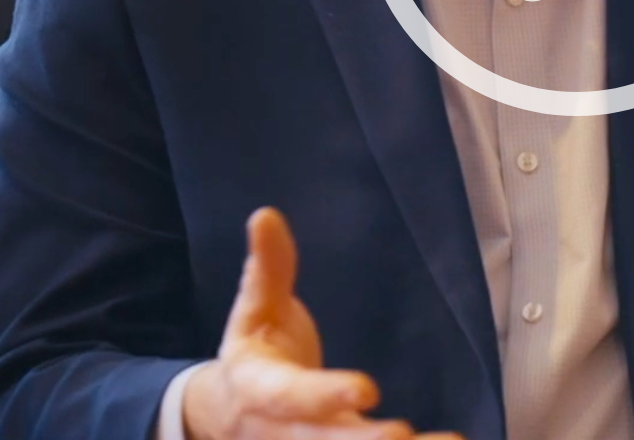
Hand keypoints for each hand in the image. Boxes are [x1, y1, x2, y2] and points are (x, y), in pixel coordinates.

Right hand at [183, 207, 463, 439]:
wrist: (231, 416)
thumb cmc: (256, 353)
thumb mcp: (255, 311)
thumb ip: (267, 270)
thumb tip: (266, 215)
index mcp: (261, 389)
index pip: (291, 395)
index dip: (326, 394)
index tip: (367, 389)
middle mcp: (286, 431)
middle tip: (402, 435)